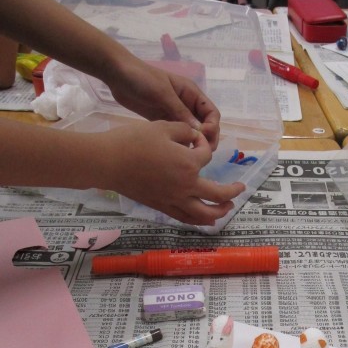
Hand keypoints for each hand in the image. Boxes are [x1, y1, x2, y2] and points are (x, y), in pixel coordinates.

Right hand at [93, 120, 244, 224]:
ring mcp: (173, 199)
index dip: (203, 144)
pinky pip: (185, 218)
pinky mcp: (161, 207)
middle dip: (232, 192)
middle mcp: (186, 186)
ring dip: (219, 212)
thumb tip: (195, 136)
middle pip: (217, 194)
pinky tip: (203, 218)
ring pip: (203, 214)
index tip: (194, 139)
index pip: (207, 155)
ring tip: (227, 208)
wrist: (107, 162)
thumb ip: (184, 131)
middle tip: (240, 188)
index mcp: (189, 164)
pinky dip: (198, 220)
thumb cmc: (133, 141)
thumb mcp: (163, 127)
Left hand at [107, 56, 222, 145]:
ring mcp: (174, 112)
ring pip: (191, 130)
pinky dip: (179, 141)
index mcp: (191, 94)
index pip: (211, 113)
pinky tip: (174, 151)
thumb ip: (180, 112)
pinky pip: (176, 132)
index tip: (203, 137)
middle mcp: (186, 104)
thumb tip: (199, 131)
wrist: (117, 74)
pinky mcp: (162, 119)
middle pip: (204, 124)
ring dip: (193, 142)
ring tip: (187, 155)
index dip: (212, 126)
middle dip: (206, 138)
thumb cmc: (143, 79)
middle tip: (201, 152)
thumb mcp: (163, 94)